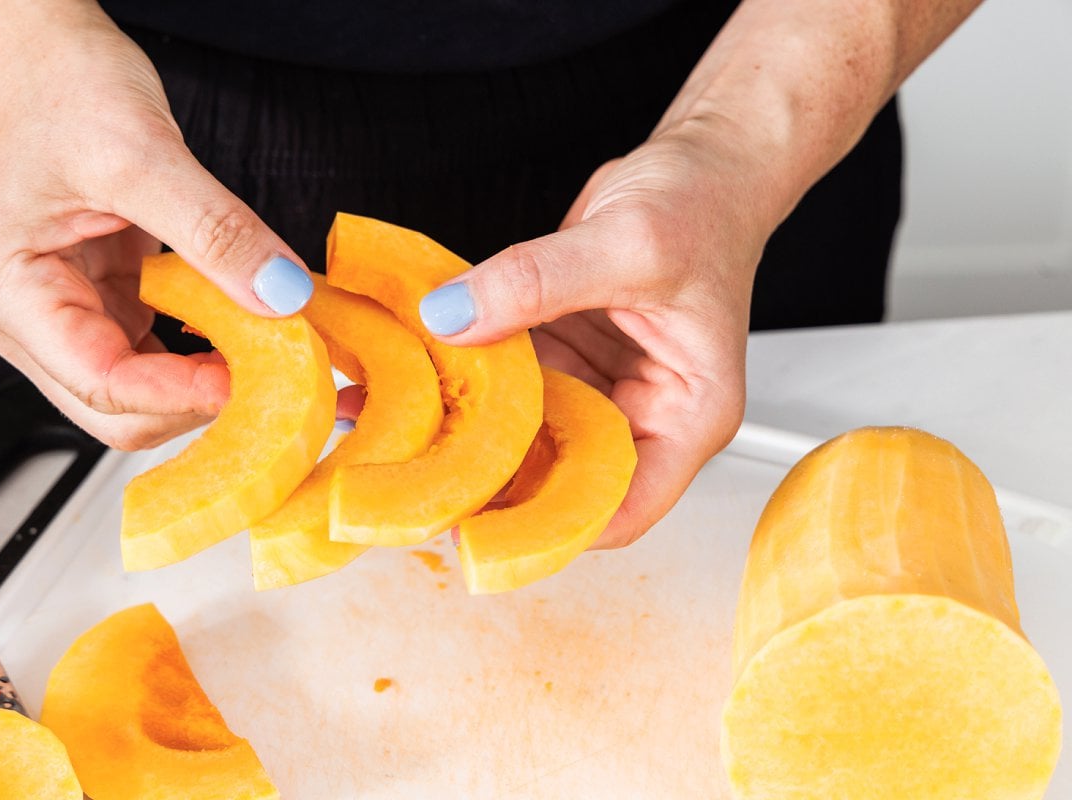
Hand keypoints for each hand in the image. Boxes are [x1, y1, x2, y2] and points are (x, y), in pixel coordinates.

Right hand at [0, 12, 311, 449]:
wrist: (52, 60)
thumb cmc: (66, 92)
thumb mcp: (145, 154)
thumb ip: (216, 231)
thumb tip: (281, 295)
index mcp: (12, 292)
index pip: (101, 381)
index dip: (182, 394)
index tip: (253, 379)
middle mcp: (29, 321)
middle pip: (118, 411)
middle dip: (196, 403)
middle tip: (271, 374)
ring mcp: (68, 318)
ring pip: (143, 396)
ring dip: (206, 385)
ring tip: (266, 351)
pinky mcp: (105, 307)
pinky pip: (160, 359)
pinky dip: (206, 356)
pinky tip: (244, 331)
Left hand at [421, 129, 773, 547]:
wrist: (700, 163)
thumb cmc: (704, 207)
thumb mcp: (628, 244)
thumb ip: (537, 281)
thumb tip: (452, 315)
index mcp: (686, 416)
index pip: (623, 506)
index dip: (551, 528)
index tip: (477, 527)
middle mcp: (640, 412)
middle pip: (559, 477)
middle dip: (488, 482)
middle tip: (414, 479)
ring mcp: (595, 385)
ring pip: (521, 432)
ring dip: (461, 431)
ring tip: (392, 430)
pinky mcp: (560, 352)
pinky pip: (505, 380)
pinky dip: (461, 378)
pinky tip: (409, 374)